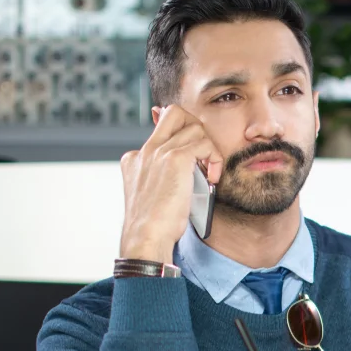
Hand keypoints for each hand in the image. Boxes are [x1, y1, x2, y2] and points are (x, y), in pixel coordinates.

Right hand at [119, 105, 223, 262]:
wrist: (145, 237)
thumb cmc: (155, 225)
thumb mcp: (155, 197)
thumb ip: (165, 180)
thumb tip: (190, 173)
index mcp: (135, 159)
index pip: (162, 129)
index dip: (184, 139)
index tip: (197, 159)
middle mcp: (145, 151)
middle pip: (175, 113)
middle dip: (197, 128)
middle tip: (205, 154)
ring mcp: (158, 152)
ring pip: (195, 127)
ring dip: (210, 149)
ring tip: (210, 173)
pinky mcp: (174, 159)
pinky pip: (204, 143)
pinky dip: (215, 159)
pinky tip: (213, 179)